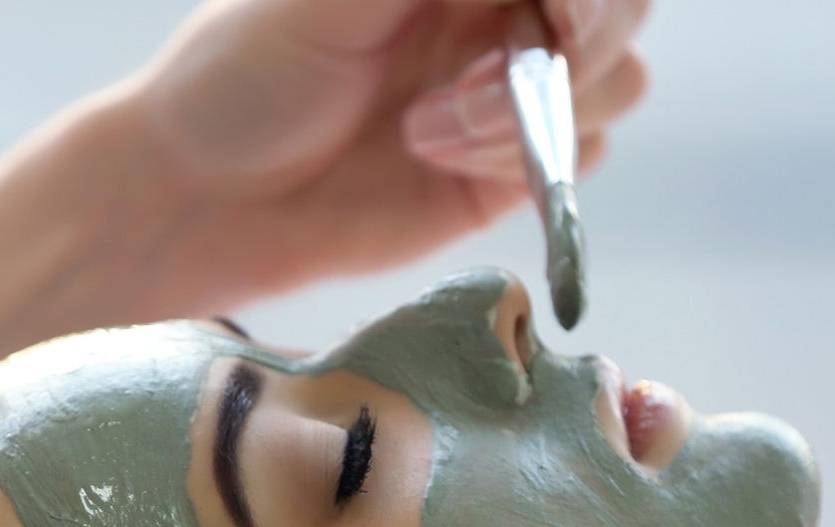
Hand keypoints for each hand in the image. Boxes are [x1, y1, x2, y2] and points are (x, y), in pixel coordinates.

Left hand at [79, 0, 650, 320]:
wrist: (211, 199)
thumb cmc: (245, 76)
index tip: (557, 15)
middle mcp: (498, 9)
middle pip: (623, 9)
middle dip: (576, 45)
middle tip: (476, 82)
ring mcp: (511, 92)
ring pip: (615, 85)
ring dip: (533, 113)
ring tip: (426, 130)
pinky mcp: (508, 173)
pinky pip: (579, 160)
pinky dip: (525, 165)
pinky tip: (438, 162)